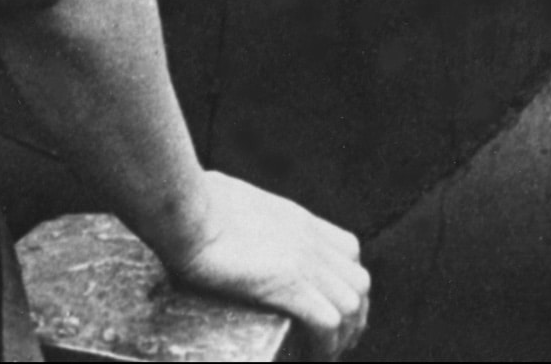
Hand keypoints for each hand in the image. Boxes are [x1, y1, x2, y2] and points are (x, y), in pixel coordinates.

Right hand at [170, 171, 369, 360]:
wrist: (190, 211)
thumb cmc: (198, 202)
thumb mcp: (236, 201)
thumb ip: (244, 215)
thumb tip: (219, 212)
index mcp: (299, 221)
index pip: (349, 250)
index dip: (345, 283)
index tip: (332, 308)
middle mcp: (310, 240)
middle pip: (359, 282)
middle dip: (353, 317)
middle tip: (333, 342)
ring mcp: (303, 261)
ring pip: (352, 304)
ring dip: (342, 334)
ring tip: (322, 353)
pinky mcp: (288, 284)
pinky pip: (328, 322)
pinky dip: (324, 345)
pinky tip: (309, 356)